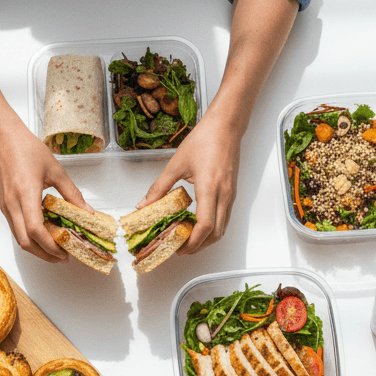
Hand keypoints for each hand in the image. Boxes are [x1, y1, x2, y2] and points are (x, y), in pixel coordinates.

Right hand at [0, 121, 93, 261]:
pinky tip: (44, 234)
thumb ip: (72, 193)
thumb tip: (87, 212)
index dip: (50, 246)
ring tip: (55, 249)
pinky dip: (30, 238)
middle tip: (62, 257)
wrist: (2, 138)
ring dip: (37, 249)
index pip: (36, 231)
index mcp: (26, 195)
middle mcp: (12, 205)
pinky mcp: (5, 206)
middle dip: (44, 255)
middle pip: (26, 242)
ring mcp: (6, 207)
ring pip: (19, 238)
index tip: (65, 252)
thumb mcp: (56, 170)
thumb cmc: (26, 148)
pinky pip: (16, 229)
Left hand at [137, 114, 239, 253]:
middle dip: (198, 246)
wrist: (226, 126)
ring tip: (188, 240)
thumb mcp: (176, 164)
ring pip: (222, 228)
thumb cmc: (205, 139)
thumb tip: (144, 205)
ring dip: (206, 239)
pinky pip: (224, 219)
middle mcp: (223, 194)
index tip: (178, 247)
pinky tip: (198, 225)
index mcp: (209, 187)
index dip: (192, 242)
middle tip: (181, 248)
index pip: (205, 225)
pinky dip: (212, 228)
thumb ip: (159, 187)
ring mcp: (230, 196)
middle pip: (215, 234)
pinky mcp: (232, 194)